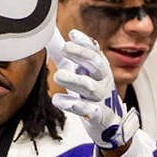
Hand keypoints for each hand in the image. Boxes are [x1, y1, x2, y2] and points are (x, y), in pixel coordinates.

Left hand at [49, 29, 135, 151]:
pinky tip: (57, 100)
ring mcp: (101, 98)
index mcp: (99, 68)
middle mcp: (102, 80)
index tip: (72, 34)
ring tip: (57, 75)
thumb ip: (62, 54)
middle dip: (82, 54)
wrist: (109, 123)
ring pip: (90, 87)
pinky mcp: (97, 116)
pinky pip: (87, 109)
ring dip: (74, 80)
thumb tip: (47, 34)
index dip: (85, 42)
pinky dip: (72, 104)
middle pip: (96, 64)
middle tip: (65, 48)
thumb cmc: (91, 93)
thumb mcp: (79, 72)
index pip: (95, 51)